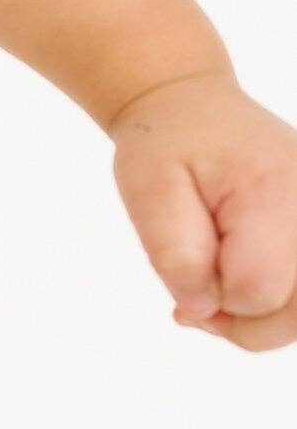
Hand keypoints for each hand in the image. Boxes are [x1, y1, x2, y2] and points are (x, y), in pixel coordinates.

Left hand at [108, 69, 296, 351]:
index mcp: (274, 191)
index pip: (256, 289)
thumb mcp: (147, 191)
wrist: (195, 107)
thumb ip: (174, 254)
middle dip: (242, 320)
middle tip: (198, 294)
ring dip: (263, 319)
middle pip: (294, 313)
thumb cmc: (166, 144)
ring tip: (221, 288)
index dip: (213, 297)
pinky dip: (278, 305)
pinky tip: (244, 283)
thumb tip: (202, 308)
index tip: (187, 267)